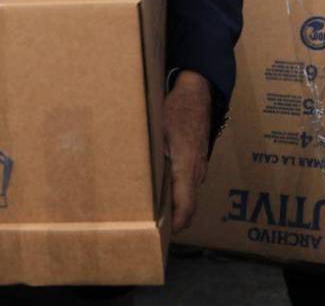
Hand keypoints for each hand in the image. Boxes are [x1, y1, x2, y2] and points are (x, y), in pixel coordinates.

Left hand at [163, 70, 211, 230]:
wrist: (197, 91)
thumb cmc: (175, 109)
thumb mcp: (155, 130)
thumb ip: (147, 152)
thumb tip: (125, 166)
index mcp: (186, 167)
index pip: (186, 208)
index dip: (175, 225)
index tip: (160, 233)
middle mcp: (196, 171)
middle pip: (187, 205)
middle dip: (170, 217)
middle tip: (147, 221)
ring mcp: (199, 165)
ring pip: (187, 193)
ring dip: (173, 203)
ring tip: (149, 205)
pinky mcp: (197, 158)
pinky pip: (188, 181)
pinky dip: (176, 189)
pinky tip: (158, 183)